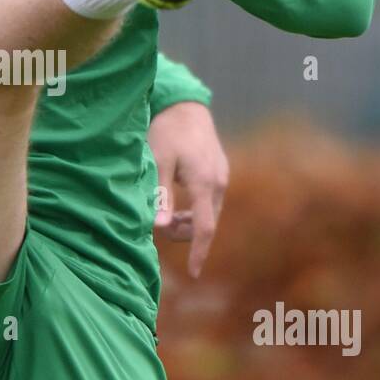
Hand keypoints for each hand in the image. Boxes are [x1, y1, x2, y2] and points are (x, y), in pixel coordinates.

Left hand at [148, 102, 228, 277]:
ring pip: (209, 213)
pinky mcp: (219, 172)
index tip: (193, 275)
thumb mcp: (158, 162)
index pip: (204, 228)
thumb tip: (161, 228)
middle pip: (206, 223)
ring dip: (190, 222)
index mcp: (204, 183)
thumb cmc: (166, 131)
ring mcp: (222, 177)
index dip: (198, 252)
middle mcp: (219, 182)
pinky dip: (195, 209)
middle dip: (186, 235)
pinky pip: (210, 201)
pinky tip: (178, 203)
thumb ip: (161, 195)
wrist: (185, 105)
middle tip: (161, 227)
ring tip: (167, 214)